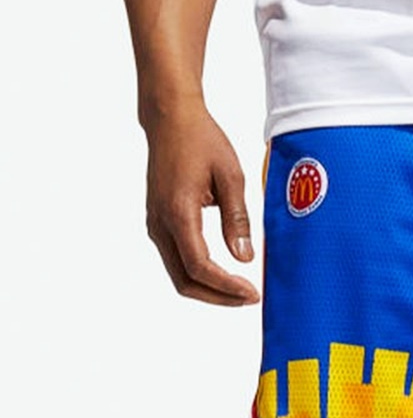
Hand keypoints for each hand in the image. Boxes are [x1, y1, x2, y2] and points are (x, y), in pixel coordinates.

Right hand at [143, 102, 258, 305]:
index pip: (200, 266)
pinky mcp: (158, 223)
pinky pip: (176, 261)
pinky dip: (199, 275)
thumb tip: (244, 258)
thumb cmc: (202, 141)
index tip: (252, 293)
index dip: (227, 286)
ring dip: (208, 289)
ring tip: (240, 291)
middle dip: (218, 297)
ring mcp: (155, 224)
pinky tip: (223, 275)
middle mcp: (160, 223)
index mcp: (178, 212)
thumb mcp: (231, 177)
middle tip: (249, 298)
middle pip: (184, 281)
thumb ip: (237, 220)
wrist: (170, 120)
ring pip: (178, 275)